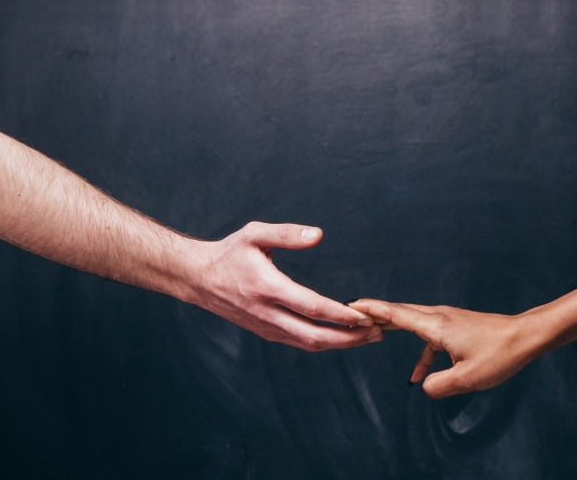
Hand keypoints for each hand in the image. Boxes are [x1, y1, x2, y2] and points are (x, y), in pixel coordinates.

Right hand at [187, 222, 382, 351]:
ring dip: (341, 343)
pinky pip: (300, 342)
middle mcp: (267, 314)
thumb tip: (318, 235)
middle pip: (315, 336)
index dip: (341, 315)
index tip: (366, 315)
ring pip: (309, 344)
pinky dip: (325, 342)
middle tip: (378, 333)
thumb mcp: (254, 234)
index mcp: (267, 288)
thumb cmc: (229, 253)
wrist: (198, 279)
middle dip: (350, 338)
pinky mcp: (266, 332)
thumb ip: (286, 233)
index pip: (312, 308)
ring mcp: (266, 327)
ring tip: (369, 337)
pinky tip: (343, 336)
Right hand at [349, 299, 538, 397]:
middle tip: (352, 312)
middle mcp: (439, 317)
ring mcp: (448, 320)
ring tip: (374, 334)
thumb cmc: (499, 354)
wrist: (526, 337)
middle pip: (400, 313)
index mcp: (436, 326)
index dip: (371, 310)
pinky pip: (430, 336)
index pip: (396, 315)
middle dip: (375, 313)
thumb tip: (424, 386)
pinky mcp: (457, 326)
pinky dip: (421, 351)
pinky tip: (420, 374)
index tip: (351, 305)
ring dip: (394, 328)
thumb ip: (438, 385)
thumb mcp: (467, 379)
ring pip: (413, 322)